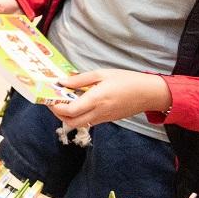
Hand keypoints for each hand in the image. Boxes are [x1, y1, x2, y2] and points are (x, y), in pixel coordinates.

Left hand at [49, 69, 171, 130]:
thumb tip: (62, 82)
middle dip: (58, 114)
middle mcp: (98, 112)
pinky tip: (78, 103)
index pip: (70, 110)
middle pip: (71, 122)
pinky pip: (89, 121)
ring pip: (79, 124)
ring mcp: (103, 118)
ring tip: (64, 101)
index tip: (49, 98)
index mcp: (96, 99)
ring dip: (68, 116)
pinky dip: (79, 116)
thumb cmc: (127, 80)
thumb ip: (80, 79)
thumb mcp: (102, 74)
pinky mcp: (108, 120)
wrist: (149, 94)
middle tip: (53, 101)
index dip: (56, 107)